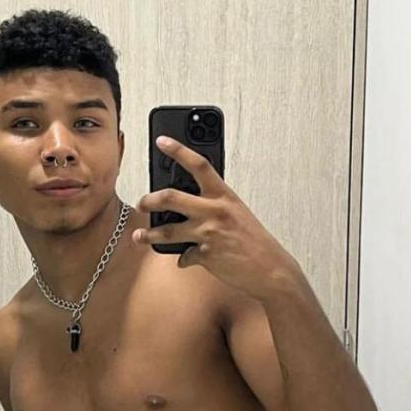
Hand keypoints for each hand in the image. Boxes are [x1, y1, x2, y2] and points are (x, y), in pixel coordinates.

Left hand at [133, 135, 299, 299]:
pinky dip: (182, 259)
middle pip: (170, 197)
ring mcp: (208, 233)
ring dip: (149, 234)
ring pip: (167, 230)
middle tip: (142, 203)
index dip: (178, 150)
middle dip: (149, 200)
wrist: (271, 269)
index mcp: (224, 195)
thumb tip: (188, 205)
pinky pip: (183, 256)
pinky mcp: (205, 255)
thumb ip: (214, 205)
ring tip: (139, 236)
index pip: (199, 165)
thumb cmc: (255, 241)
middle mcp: (214, 211)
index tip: (162, 141)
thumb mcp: (237, 213)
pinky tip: (184, 260)